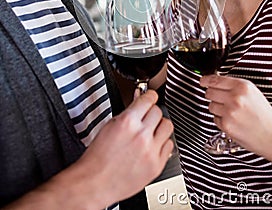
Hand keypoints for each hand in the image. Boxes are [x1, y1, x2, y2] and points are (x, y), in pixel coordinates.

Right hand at [79, 89, 173, 203]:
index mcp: (128, 122)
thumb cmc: (98, 157)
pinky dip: (162, 144)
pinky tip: (152, 146)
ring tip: (150, 132)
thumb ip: (128, 112)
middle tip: (145, 118)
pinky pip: (169, 145)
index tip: (150, 97)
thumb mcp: (110, 126)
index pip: (149, 99)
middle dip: (151, 112)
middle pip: (158, 111)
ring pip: (167, 126)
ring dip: (159, 126)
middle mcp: (141, 135)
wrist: (95, 182)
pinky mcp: (157, 165)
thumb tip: (139, 100)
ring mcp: (151, 151)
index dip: (149, 96)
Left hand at [200, 74, 271, 172]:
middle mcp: (235, 98)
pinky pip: (215, 118)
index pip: (215, 80)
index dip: (206, 80)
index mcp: (242, 87)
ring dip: (217, 108)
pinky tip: (233, 121)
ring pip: (210, 105)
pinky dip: (221, 120)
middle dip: (212, 95)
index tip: (202, 81)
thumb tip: (216, 81)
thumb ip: (234, 85)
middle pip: (209, 92)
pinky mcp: (226, 125)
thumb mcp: (252, 92)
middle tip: (222, 99)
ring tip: (232, 112)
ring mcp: (229, 112)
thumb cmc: (263, 114)